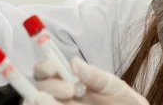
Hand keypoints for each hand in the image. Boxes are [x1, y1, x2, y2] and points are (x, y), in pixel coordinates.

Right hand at [30, 58, 149, 104]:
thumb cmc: (121, 100)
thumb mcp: (112, 85)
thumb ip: (94, 75)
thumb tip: (74, 62)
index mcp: (69, 80)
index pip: (47, 71)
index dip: (44, 67)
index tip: (52, 69)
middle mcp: (60, 95)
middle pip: (42, 87)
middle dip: (51, 86)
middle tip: (70, 89)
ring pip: (41, 102)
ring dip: (46, 101)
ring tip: (49, 100)